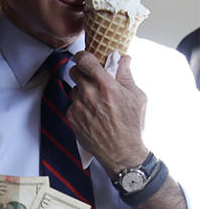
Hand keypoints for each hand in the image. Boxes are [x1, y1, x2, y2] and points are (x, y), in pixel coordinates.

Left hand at [67, 51, 148, 173]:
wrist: (120, 151)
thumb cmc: (131, 125)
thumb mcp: (137, 97)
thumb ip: (126, 75)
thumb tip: (123, 59)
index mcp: (106, 85)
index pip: (85, 60)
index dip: (83, 56)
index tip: (85, 57)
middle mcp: (89, 93)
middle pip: (75, 71)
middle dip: (82, 72)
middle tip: (92, 79)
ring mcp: (78, 105)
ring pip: (74, 88)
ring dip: (82, 91)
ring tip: (96, 102)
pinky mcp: (71, 116)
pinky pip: (72, 104)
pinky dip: (80, 105)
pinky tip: (92, 114)